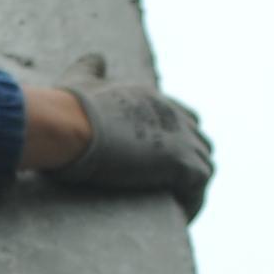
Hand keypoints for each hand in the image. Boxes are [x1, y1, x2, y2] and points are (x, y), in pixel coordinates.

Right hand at [44, 53, 213, 219]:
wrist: (70, 125)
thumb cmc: (69, 107)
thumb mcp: (81, 80)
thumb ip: (90, 67)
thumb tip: (96, 57)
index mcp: (153, 98)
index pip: (184, 118)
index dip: (177, 142)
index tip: (162, 165)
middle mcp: (173, 114)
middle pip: (200, 141)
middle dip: (189, 166)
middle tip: (169, 190)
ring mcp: (180, 137)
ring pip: (205, 165)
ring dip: (191, 188)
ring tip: (173, 208)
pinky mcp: (181, 162)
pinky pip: (199, 188)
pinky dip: (191, 203)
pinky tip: (175, 216)